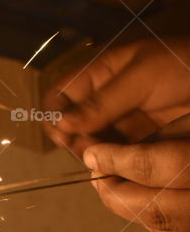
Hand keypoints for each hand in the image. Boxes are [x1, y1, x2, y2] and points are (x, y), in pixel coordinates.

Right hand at [45, 38, 189, 156]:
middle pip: (71, 128)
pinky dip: (115, 164)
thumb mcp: (142, 78)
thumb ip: (101, 101)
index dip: (55, 117)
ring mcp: (122, 122)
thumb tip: (61, 124)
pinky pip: (117, 157)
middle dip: (77, 141)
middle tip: (93, 150)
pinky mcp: (140, 142)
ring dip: (96, 156)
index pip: (58, 98)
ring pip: (93, 146)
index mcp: (99, 74)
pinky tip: (123, 166)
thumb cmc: (187, 64)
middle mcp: (105, 100)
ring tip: (109, 160)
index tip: (66, 135)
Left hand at [82, 114, 189, 231]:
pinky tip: (139, 202)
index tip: (93, 155)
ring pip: (166, 228)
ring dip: (130, 209)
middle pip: (158, 208)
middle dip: (117, 194)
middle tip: (96, 177)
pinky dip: (153, 221)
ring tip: (111, 188)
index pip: (162, 166)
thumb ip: (163, 140)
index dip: (120, 161)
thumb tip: (113, 159)